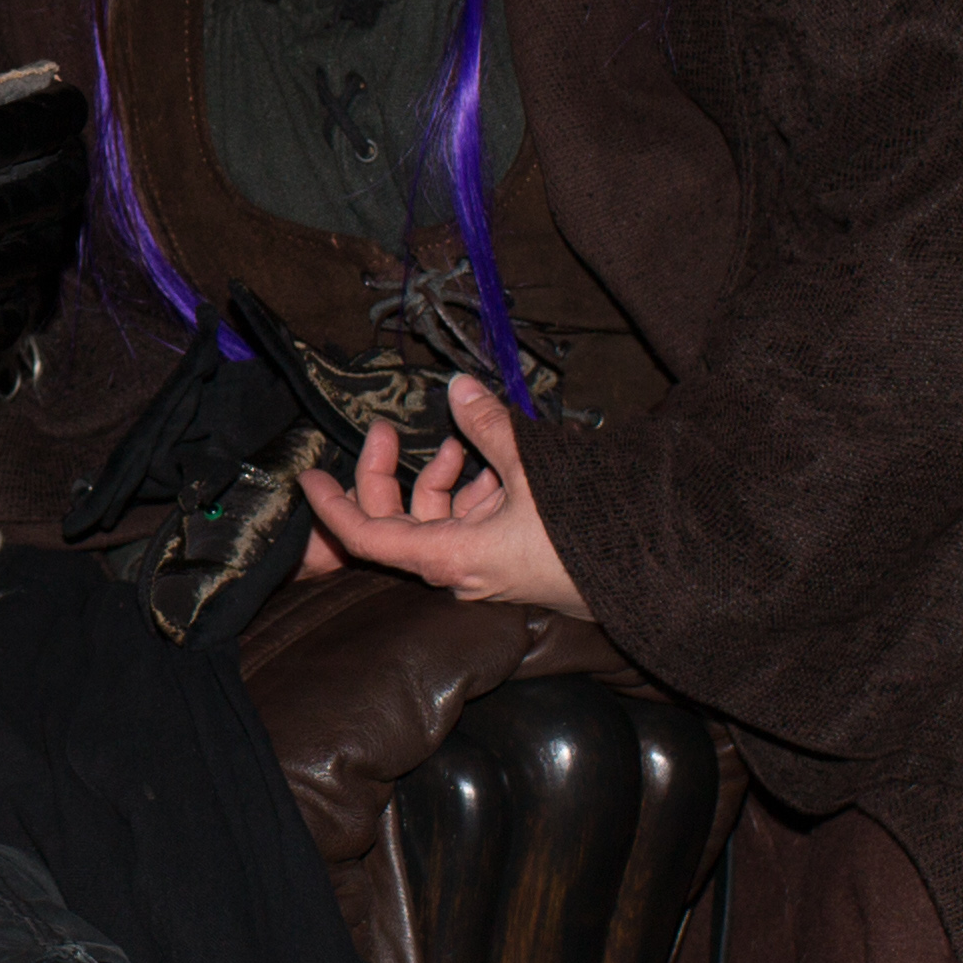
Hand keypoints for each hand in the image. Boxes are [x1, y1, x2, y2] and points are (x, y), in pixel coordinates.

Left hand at [296, 376, 590, 615]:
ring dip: (441, 477)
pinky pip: (473, 525)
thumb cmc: (588, 529)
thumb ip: (489, 425)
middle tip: (388, 429)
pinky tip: (495, 463)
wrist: (654, 574)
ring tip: (463, 440)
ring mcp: (486, 569)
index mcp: (451, 557)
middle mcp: (460, 571)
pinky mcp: (511, 562)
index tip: (307, 477)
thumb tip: (456, 388)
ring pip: (438, 521)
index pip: (368, 538)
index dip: (333, 507)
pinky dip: (474, 492)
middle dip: (388, 474)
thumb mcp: (533, 467)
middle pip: (398, 525)